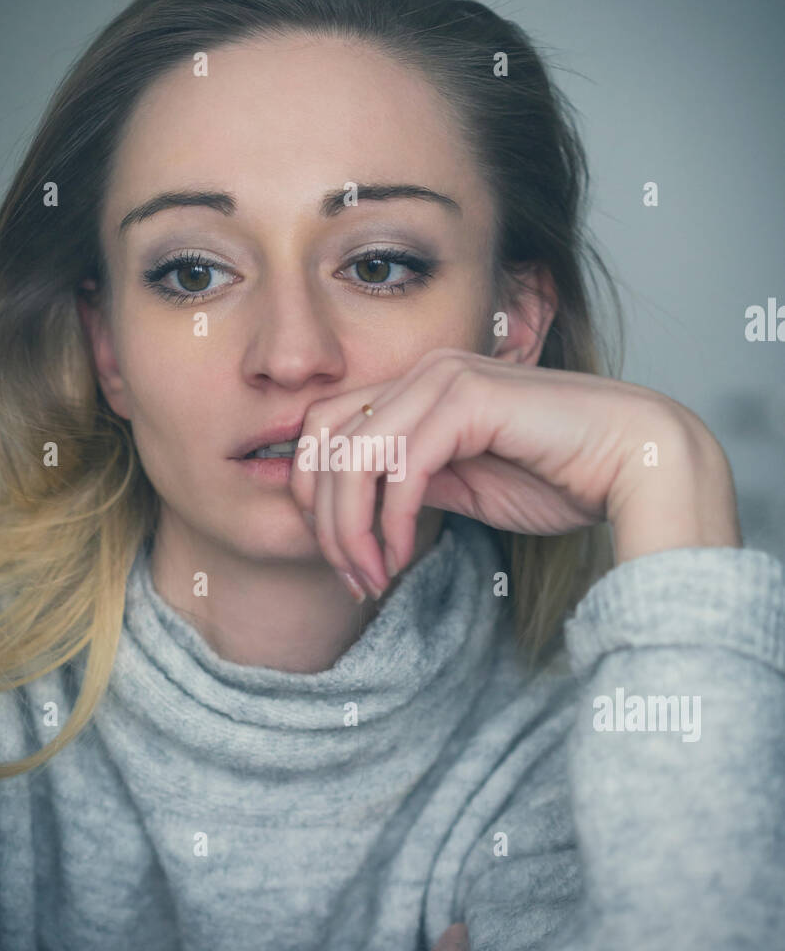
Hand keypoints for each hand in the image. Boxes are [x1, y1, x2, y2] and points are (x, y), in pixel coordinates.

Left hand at [289, 346, 740, 596]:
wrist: (636, 462)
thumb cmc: (562, 477)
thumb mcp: (464, 487)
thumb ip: (411, 484)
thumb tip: (356, 511)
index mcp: (417, 387)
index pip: (324, 430)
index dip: (313, 497)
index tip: (343, 560)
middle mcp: (423, 373)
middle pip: (323, 440)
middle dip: (324, 520)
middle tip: (351, 577)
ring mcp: (444, 378)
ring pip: (353, 457)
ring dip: (352, 530)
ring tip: (372, 577)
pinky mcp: (469, 398)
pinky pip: (401, 466)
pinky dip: (392, 520)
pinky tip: (401, 557)